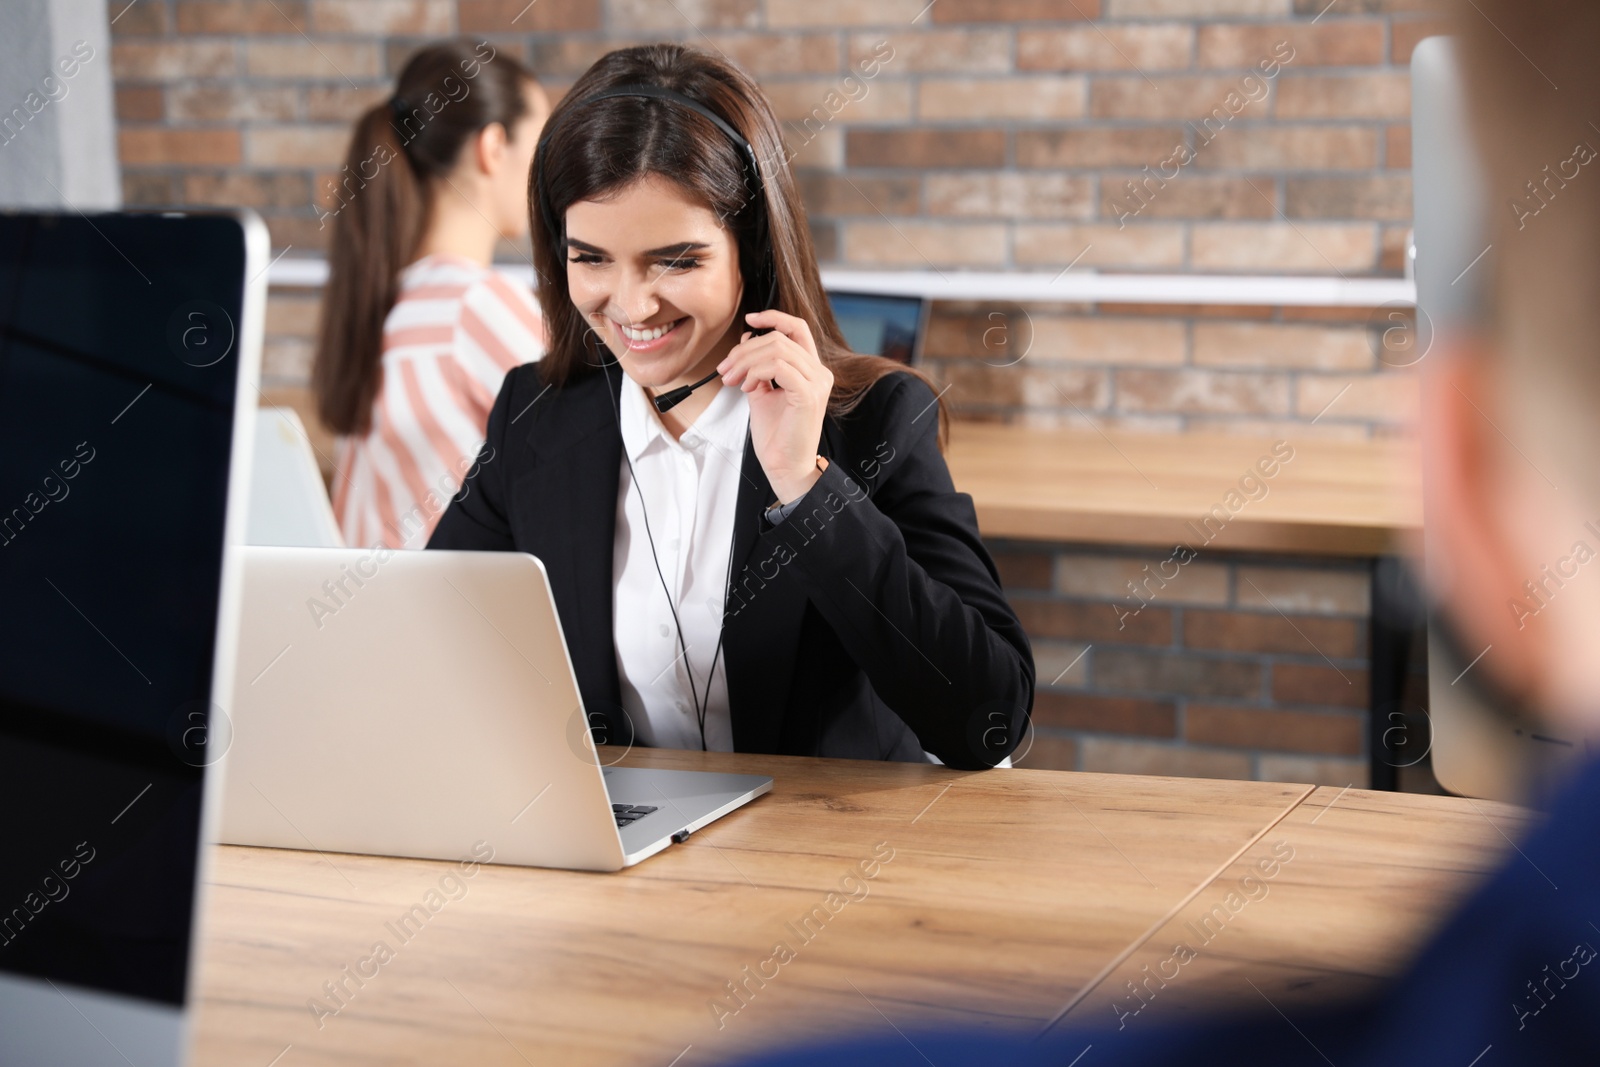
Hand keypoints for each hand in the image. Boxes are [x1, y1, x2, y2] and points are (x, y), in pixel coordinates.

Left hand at [717, 309, 832, 505]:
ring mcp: (817, 383)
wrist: (784, 466)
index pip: (798, 329)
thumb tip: (747, 339)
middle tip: (725, 369)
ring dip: (746, 361)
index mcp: (811, 370)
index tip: (749, 319)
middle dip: (745, 350)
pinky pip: (779, 367)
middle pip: (780, 338)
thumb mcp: (762, 393)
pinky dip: (756, 372)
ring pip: (777, 349)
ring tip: (732, 379)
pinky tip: (746, 387)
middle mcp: (819, 373)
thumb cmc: (776, 436)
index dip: (774, 317)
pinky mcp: (808, 394)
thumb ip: (757, 367)